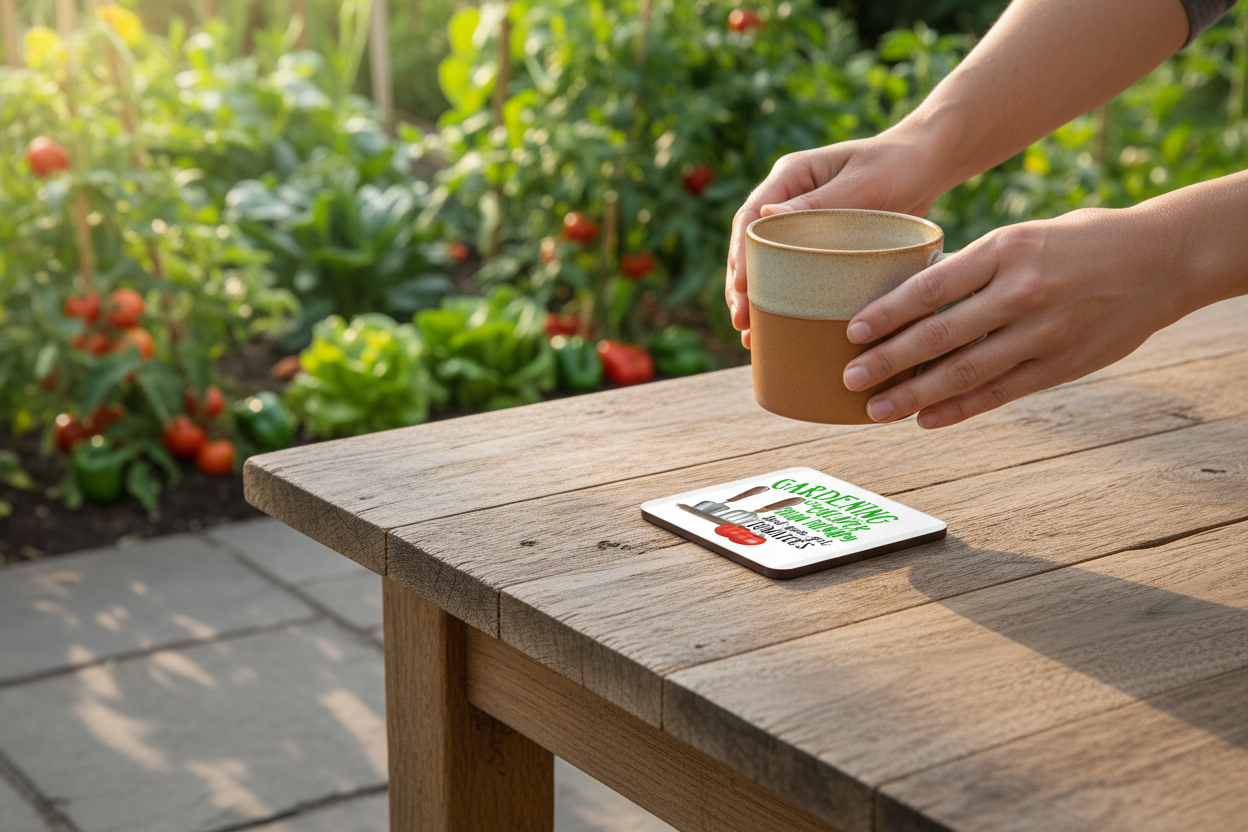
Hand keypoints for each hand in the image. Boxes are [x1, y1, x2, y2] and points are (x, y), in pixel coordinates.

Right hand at [726, 128, 951, 346]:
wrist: (927, 164)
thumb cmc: (898, 165)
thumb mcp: (861, 184)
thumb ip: (817, 202)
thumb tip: (763, 217)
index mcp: (790, 176)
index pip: (750, 218)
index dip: (740, 256)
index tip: (742, 289)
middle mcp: (789, 198)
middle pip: (750, 245)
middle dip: (742, 286)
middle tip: (742, 323)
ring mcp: (802, 222)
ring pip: (767, 262)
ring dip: (757, 297)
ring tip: (751, 334)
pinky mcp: (819, 241)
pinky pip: (793, 269)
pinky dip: (784, 296)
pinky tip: (778, 325)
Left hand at [841, 207, 1191, 427]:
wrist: (1164, 258)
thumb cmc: (1081, 240)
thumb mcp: (1023, 237)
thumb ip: (975, 267)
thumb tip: (914, 295)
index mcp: (1005, 249)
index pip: (932, 285)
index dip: (888, 312)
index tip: (853, 331)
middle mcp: (1021, 291)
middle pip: (940, 334)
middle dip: (889, 361)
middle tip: (849, 378)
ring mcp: (1043, 332)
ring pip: (965, 371)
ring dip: (915, 395)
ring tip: (876, 410)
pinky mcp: (1061, 364)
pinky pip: (1000, 392)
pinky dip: (959, 408)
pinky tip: (927, 419)